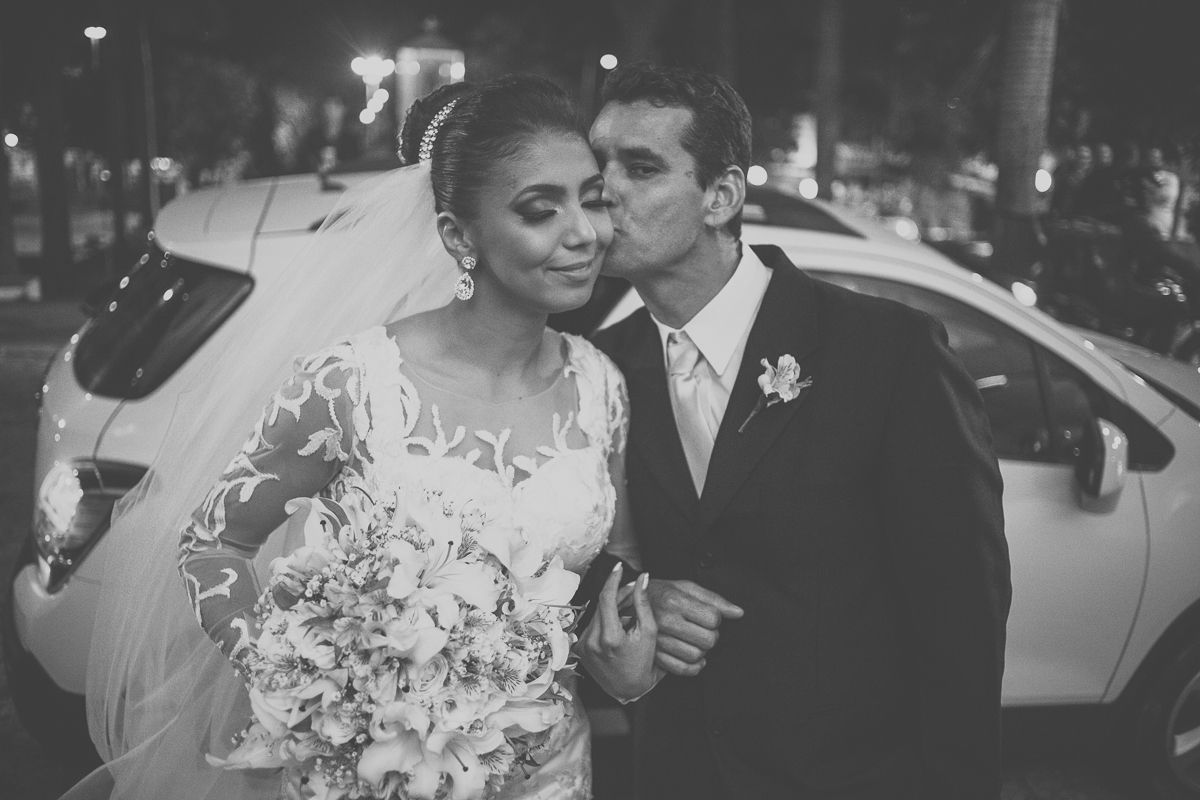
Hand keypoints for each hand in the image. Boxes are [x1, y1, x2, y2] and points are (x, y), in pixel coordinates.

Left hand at [580, 563, 659, 701]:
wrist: (629, 690)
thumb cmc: (643, 663)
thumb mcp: (649, 632)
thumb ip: (643, 603)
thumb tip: (642, 578)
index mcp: (609, 638)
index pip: (606, 598)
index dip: (613, 580)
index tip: (619, 567)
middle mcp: (592, 642)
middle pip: (602, 605)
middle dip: (617, 594)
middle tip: (633, 589)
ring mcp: (584, 646)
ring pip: (597, 614)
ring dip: (611, 607)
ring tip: (629, 608)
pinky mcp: (580, 649)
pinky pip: (592, 626)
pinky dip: (605, 620)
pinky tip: (618, 622)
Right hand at [620, 579, 742, 676]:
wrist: (630, 603)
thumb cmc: (660, 593)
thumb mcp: (686, 587)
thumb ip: (714, 599)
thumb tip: (738, 612)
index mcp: (674, 601)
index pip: (713, 619)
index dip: (715, 618)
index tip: (707, 615)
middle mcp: (665, 621)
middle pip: (708, 640)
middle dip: (711, 635)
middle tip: (702, 628)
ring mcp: (659, 640)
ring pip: (697, 656)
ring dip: (702, 650)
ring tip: (694, 639)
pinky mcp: (655, 655)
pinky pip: (683, 669)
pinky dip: (694, 667)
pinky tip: (695, 658)